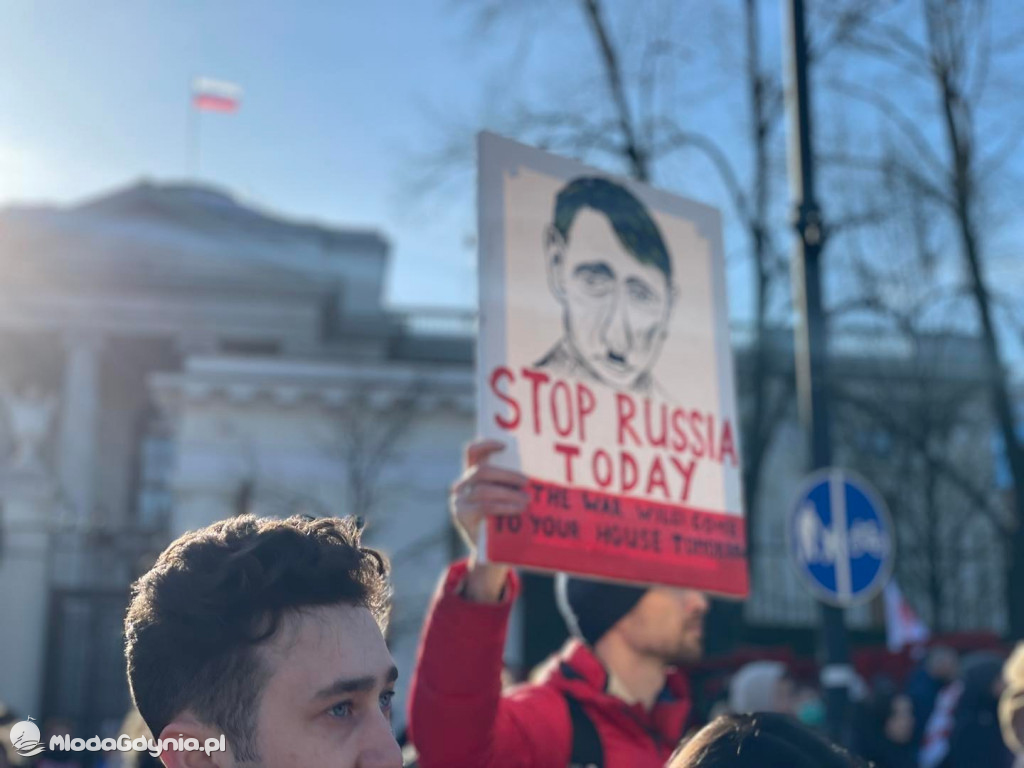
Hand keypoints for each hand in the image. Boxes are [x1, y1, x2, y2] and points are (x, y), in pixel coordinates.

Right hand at [449, 439, 528, 601]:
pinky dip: (503, 506)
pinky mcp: (463, 516)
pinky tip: (517, 509)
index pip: (472, 452)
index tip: (505, 446)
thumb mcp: (508, 499)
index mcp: (474, 475)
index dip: (486, 445)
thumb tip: (537, 474)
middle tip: (526, 482)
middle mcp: (463, 485)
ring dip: (508, 493)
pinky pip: (484, 506)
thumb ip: (512, 485)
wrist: (493, 554)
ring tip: (526, 500)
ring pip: (483, 489)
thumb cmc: (507, 522)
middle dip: (507, 474)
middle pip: (482, 471)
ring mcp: (460, 501)